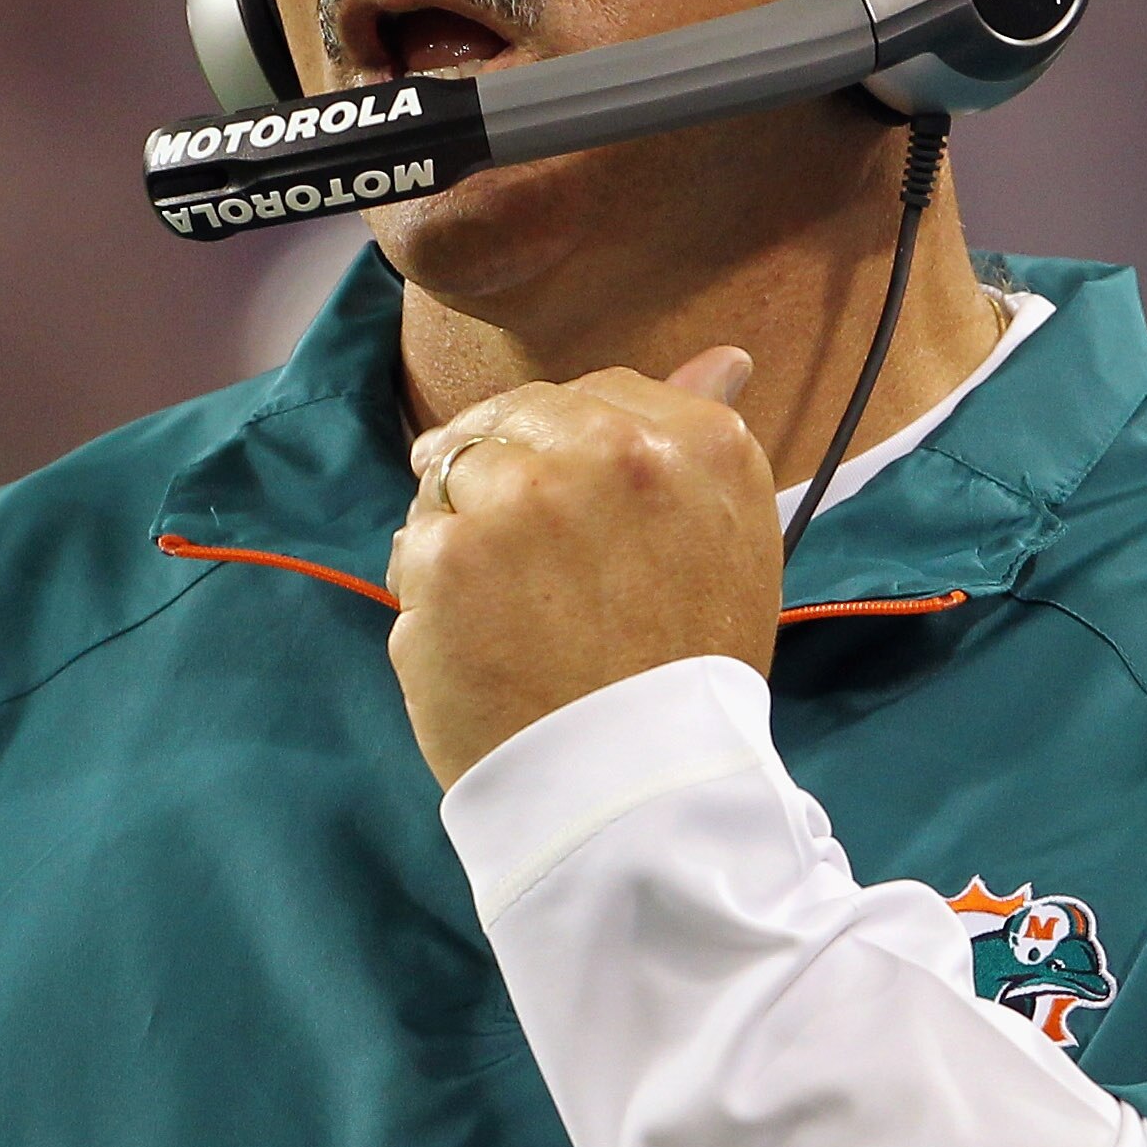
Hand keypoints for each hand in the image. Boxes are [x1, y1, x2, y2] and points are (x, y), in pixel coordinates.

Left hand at [387, 348, 781, 788]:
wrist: (637, 788)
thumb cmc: (690, 671)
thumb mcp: (731, 540)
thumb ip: (707, 438)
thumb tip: (724, 358)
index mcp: (696, 442)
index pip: (599, 394)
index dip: (572, 447)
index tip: (571, 499)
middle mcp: (609, 450)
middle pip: (518, 417)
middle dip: (507, 471)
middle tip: (521, 554)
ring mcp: (521, 497)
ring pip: (455, 469)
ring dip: (463, 525)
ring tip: (503, 605)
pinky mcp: (447, 552)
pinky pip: (415, 541)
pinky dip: (429, 589)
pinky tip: (473, 638)